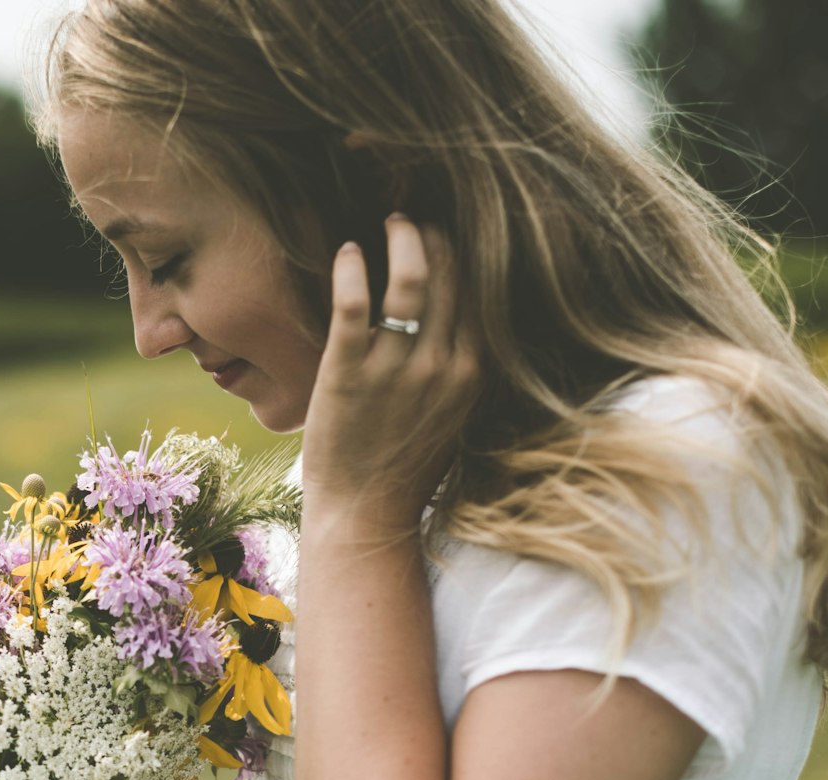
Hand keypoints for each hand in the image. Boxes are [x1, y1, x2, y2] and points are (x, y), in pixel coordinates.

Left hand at [301, 215, 482, 516]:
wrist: (365, 514)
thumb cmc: (403, 464)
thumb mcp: (452, 413)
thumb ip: (460, 367)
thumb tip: (462, 322)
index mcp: (472, 372)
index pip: (480, 293)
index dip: (466, 253)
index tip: (451, 231)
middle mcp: (441, 365)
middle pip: (451, 276)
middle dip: (436, 235)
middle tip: (417, 218)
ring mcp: (395, 369)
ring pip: (410, 279)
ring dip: (402, 238)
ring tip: (390, 222)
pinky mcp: (348, 373)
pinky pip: (355, 304)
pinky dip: (352, 268)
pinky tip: (347, 252)